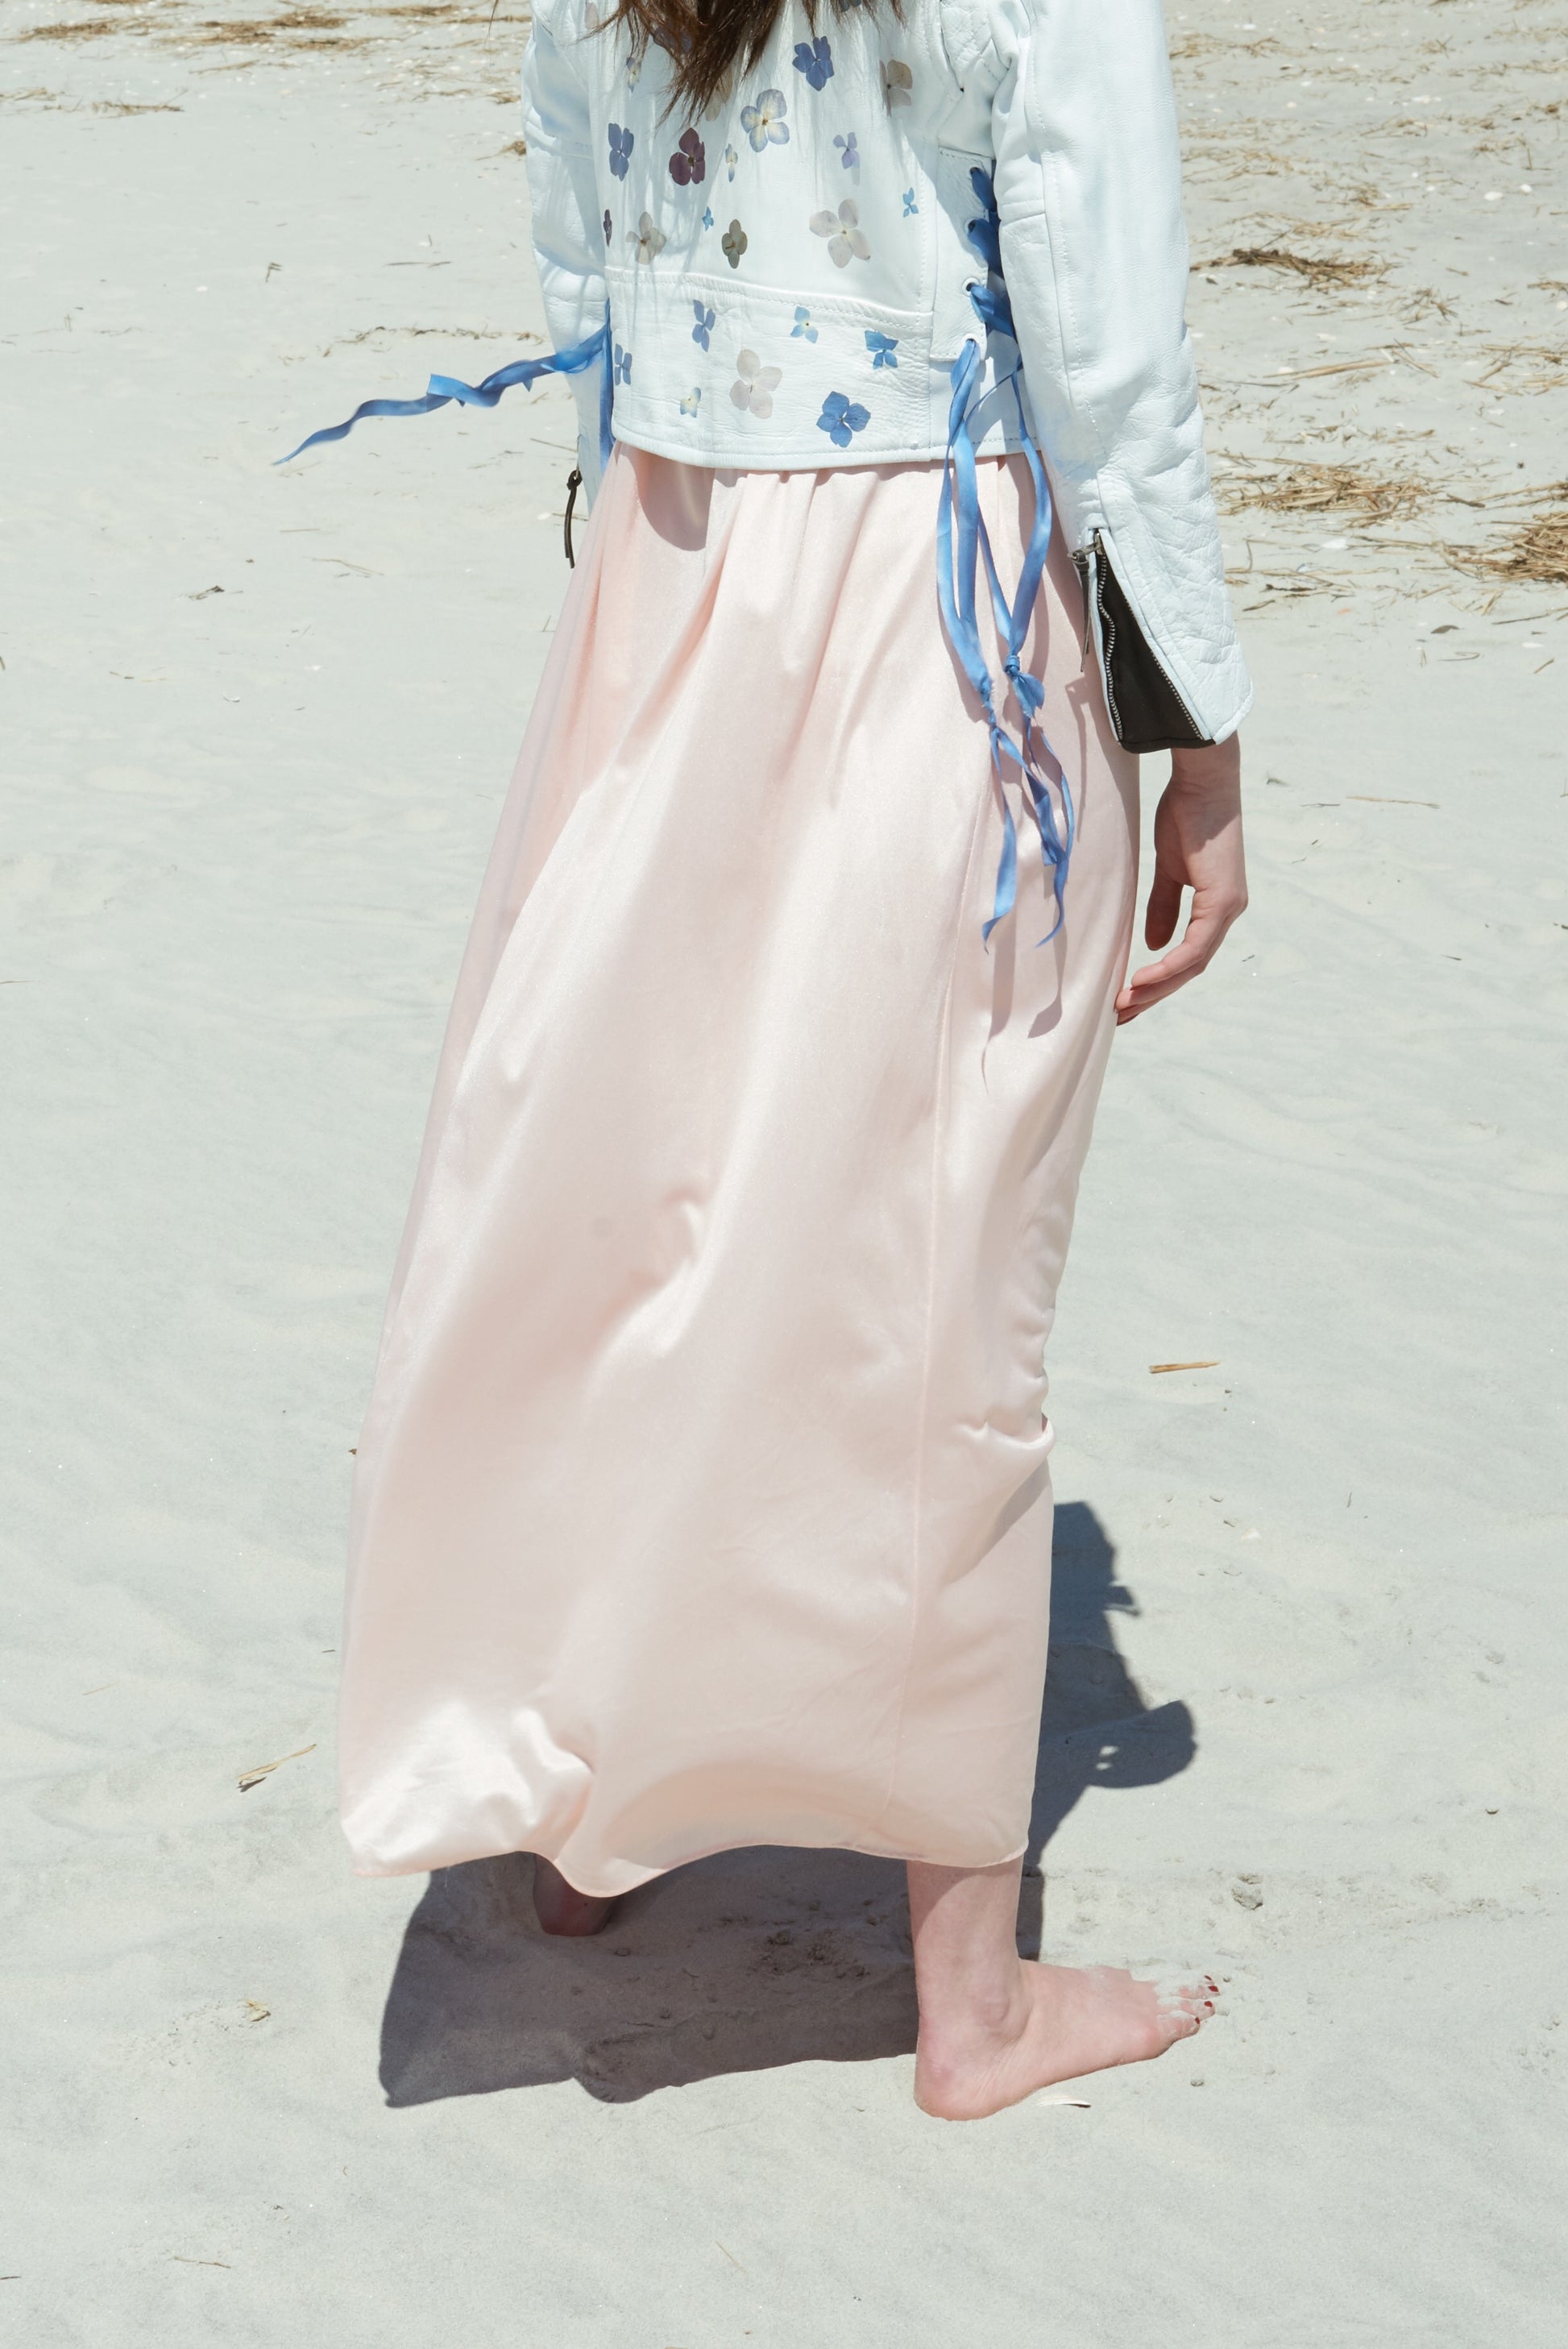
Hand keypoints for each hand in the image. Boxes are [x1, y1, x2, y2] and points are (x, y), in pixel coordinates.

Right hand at [1115, 737, 1246, 1024]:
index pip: (1188, 955)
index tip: (1128, 995)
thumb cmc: (1186, 815)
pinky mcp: (1222, 902)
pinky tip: (1144, 979)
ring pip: (1193, 965)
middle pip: (1190, 969)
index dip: (1159, 980)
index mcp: (1216, 906)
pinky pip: (1194, 948)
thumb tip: (1154, 943)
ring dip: (1158, 988)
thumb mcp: (1169, 869)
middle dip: (1155, 995)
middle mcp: (1227, 912)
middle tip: (1121, 1014)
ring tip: (1126, 1003)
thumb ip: (1163, 906)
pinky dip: (1169, 967)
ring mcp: (1228, 909)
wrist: (1203, 782)